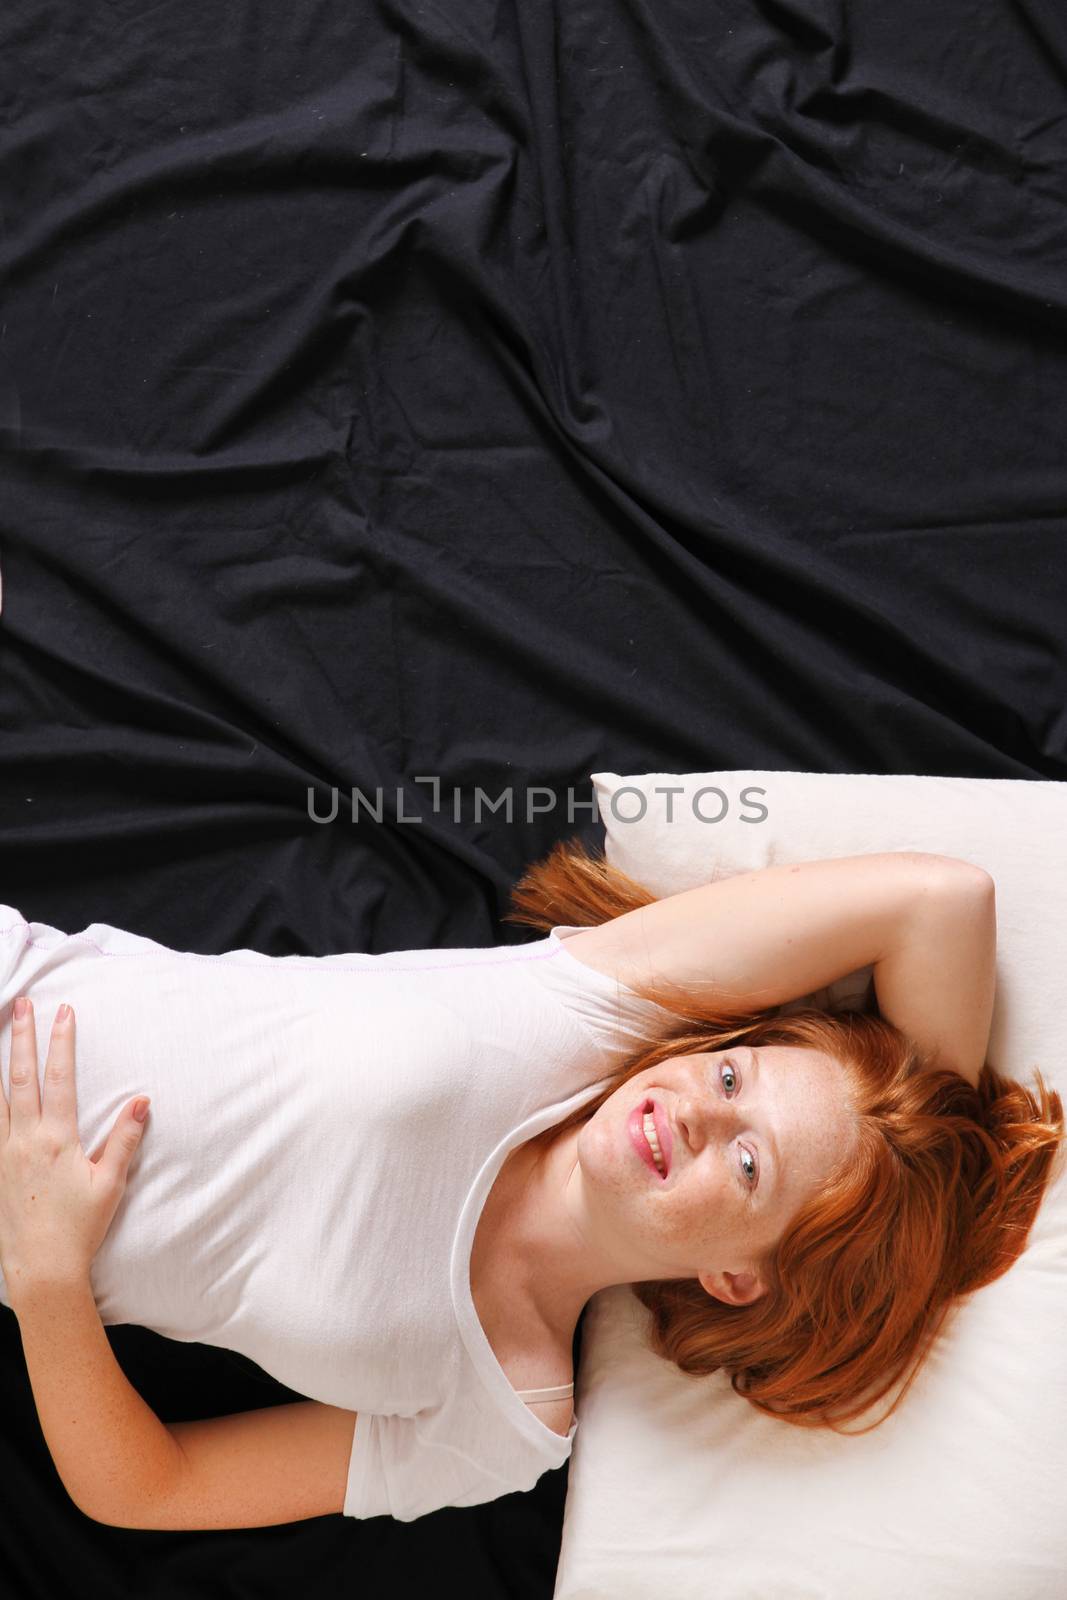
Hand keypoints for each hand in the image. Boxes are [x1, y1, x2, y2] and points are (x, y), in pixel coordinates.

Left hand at [0, 997, 149, 1291]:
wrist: (42, 1268)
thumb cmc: (80, 1227)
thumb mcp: (110, 1183)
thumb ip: (124, 1139)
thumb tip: (141, 1101)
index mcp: (56, 1139)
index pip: (59, 1078)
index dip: (61, 1042)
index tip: (64, 1012)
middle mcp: (24, 1140)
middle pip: (21, 1077)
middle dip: (22, 1037)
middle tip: (22, 1005)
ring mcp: (4, 1153)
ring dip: (2, 1062)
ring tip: (0, 1034)